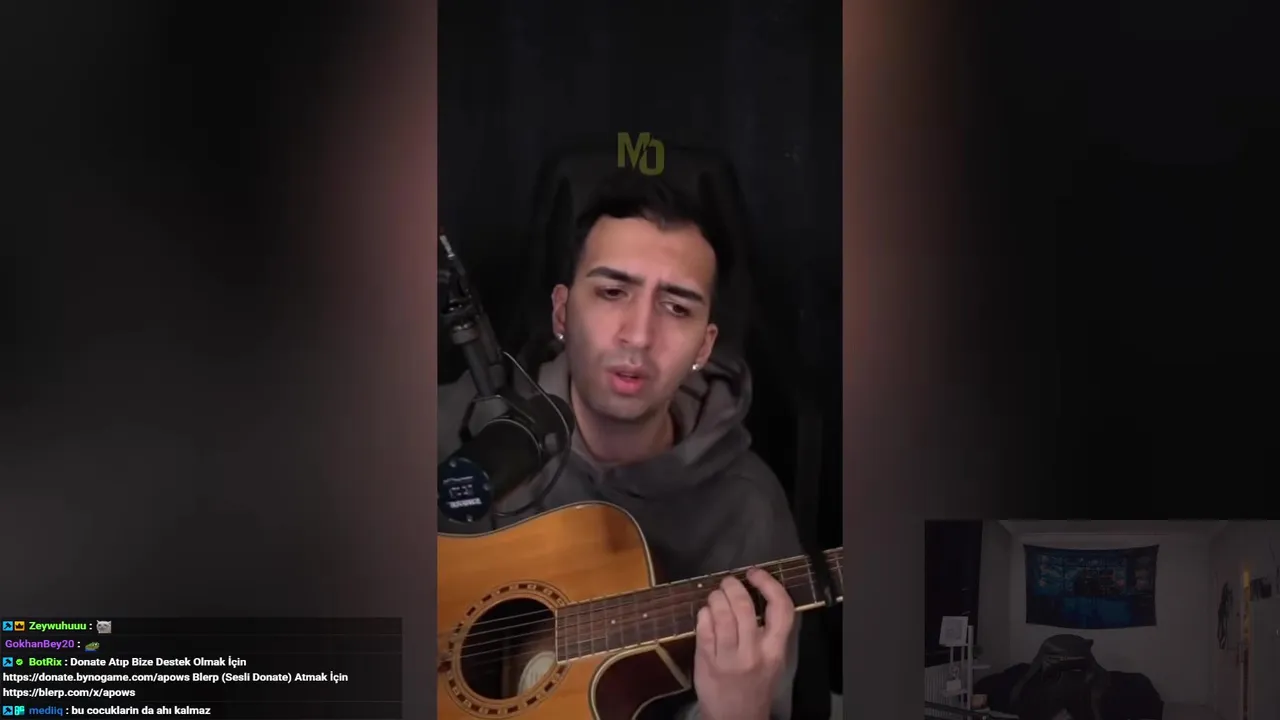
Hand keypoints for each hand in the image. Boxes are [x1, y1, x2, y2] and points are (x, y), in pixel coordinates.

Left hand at [692, 568, 794, 719]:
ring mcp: (728, 658)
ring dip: (716, 597)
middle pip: (744, 607)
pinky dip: (704, 613)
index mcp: (775, 651)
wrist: (735, 718)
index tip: (756, 574)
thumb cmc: (755, 684)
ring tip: (716, 595)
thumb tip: (753, 592)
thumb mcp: (772, 660)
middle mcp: (753, 653)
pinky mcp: (707, 660)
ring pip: (721, 615)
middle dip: (733, 587)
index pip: (781, 609)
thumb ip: (768, 631)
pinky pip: (704, 628)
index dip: (770, 585)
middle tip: (729, 582)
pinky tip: (706, 612)